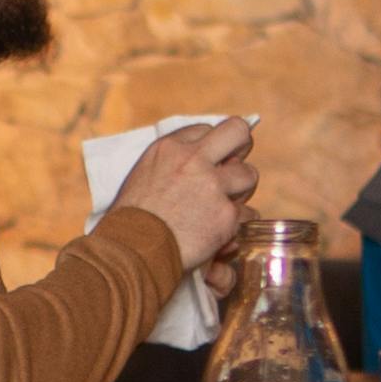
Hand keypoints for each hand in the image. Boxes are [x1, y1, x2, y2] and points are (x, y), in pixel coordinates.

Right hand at [108, 114, 259, 269]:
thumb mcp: (143, 177)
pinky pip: (248, 214)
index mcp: (168, 148)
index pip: (206, 129)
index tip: (209, 163)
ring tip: (222, 207)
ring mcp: (212, 186)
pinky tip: (221, 234)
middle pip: (238, 132)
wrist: (131, 252)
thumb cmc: (131, 221)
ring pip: (249, 175)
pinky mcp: (226, 215)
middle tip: (233, 169)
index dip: (211, 148)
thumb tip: (201, 166)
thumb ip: (171, 165)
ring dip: (240, 192)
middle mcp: (193, 160)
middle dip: (241, 148)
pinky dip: (237, 226)